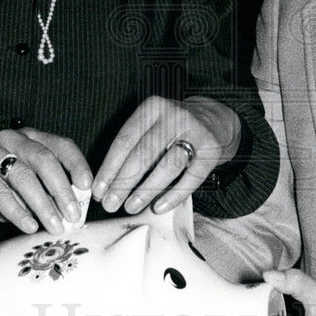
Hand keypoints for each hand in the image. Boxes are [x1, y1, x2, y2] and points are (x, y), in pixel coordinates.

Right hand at [0, 128, 91, 233]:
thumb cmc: (5, 190)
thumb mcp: (34, 188)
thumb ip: (53, 191)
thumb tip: (78, 210)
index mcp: (33, 138)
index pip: (62, 146)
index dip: (77, 165)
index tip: (87, 187)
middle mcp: (13, 139)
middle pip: (44, 160)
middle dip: (62, 189)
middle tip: (74, 214)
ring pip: (24, 178)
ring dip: (43, 205)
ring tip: (56, 225)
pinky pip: (1, 194)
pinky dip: (18, 212)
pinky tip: (30, 226)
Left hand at [92, 95, 240, 214]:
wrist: (217, 120)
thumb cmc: (175, 129)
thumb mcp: (153, 125)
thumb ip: (133, 148)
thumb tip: (107, 185)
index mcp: (152, 108)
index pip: (125, 140)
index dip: (110, 167)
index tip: (98, 190)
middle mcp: (174, 116)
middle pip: (144, 153)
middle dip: (124, 182)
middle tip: (110, 203)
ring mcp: (196, 132)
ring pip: (168, 165)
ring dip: (146, 189)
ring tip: (131, 207)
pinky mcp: (212, 150)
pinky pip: (192, 177)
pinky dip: (174, 195)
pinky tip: (159, 207)